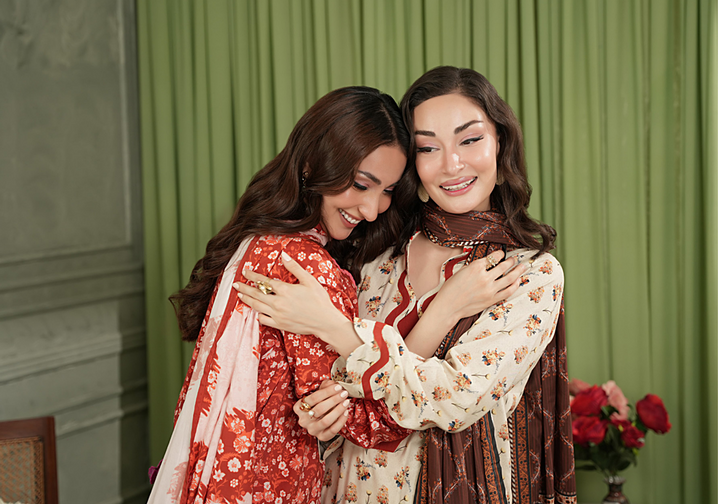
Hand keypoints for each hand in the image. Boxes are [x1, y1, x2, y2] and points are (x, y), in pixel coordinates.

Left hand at [233, 251, 344, 335]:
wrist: (325, 322)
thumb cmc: (319, 300)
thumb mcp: (309, 280)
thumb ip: (294, 268)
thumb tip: (284, 256)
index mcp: (285, 290)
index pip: (263, 281)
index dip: (252, 276)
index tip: (245, 272)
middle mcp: (278, 303)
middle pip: (256, 294)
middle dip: (244, 288)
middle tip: (235, 284)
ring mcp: (277, 315)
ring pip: (256, 306)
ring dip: (247, 300)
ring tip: (240, 295)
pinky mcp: (279, 325)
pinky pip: (263, 319)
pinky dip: (258, 314)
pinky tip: (256, 311)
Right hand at [293, 380, 349, 440]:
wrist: (321, 420)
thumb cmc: (319, 403)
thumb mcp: (320, 393)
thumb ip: (325, 386)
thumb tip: (334, 384)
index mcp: (299, 407)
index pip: (313, 398)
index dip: (327, 391)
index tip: (338, 387)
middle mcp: (303, 420)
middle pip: (320, 409)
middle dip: (334, 399)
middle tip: (344, 393)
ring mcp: (312, 429)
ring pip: (326, 421)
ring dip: (338, 410)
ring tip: (346, 402)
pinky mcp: (321, 437)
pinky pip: (333, 430)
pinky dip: (341, 420)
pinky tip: (346, 412)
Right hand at [405, 250, 525, 357]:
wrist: (448, 306)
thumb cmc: (451, 289)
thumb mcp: (461, 271)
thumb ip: (474, 267)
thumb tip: (485, 264)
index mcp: (476, 267)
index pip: (493, 257)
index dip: (500, 254)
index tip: (502, 253)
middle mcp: (485, 277)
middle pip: (504, 266)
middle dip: (512, 261)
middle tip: (516, 258)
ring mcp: (490, 289)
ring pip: (510, 277)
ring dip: (518, 271)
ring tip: (523, 267)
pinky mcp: (492, 299)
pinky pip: (508, 291)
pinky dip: (515, 285)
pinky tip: (518, 281)